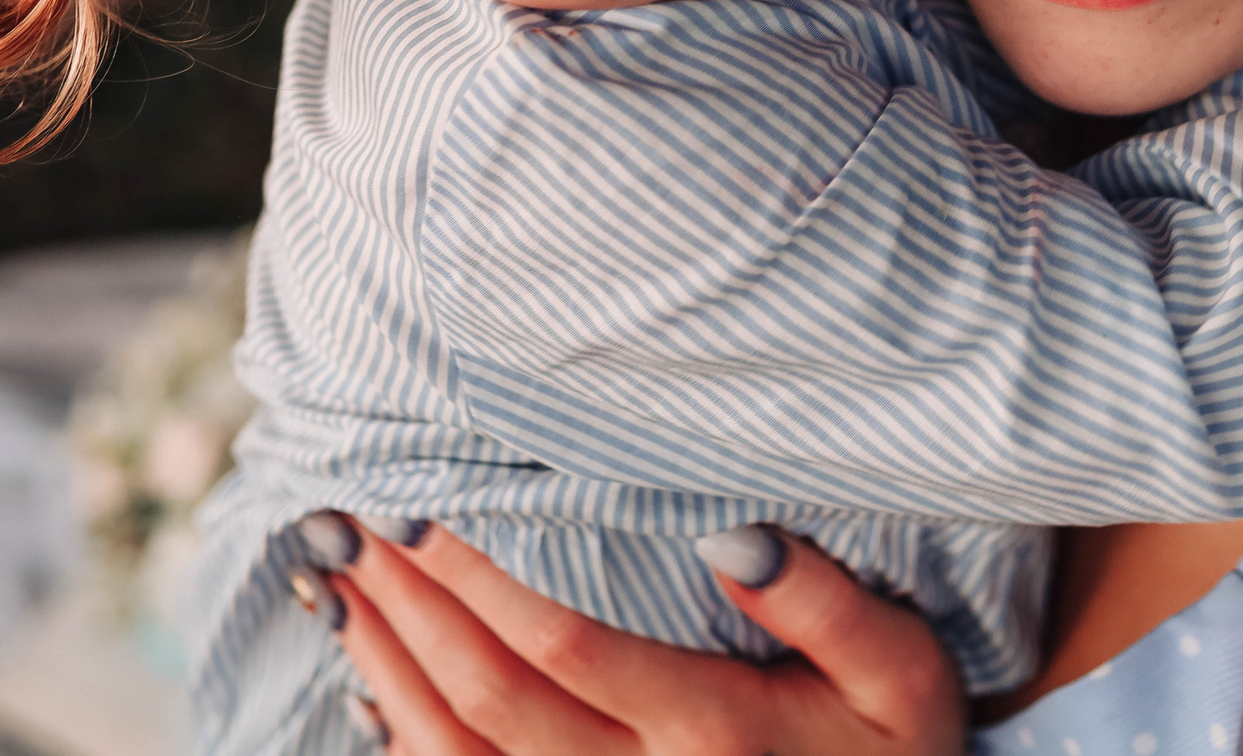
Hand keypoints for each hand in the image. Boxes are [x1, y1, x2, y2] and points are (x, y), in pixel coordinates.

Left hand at [301, 515, 964, 755]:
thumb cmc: (895, 748)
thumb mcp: (901, 671)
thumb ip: (825, 603)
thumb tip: (732, 538)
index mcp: (715, 733)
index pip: (565, 649)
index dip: (479, 582)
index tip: (420, 510)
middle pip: (490, 701)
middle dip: (410, 609)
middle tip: (346, 525)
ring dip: (389, 667)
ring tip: (341, 585)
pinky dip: (407, 735)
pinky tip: (376, 677)